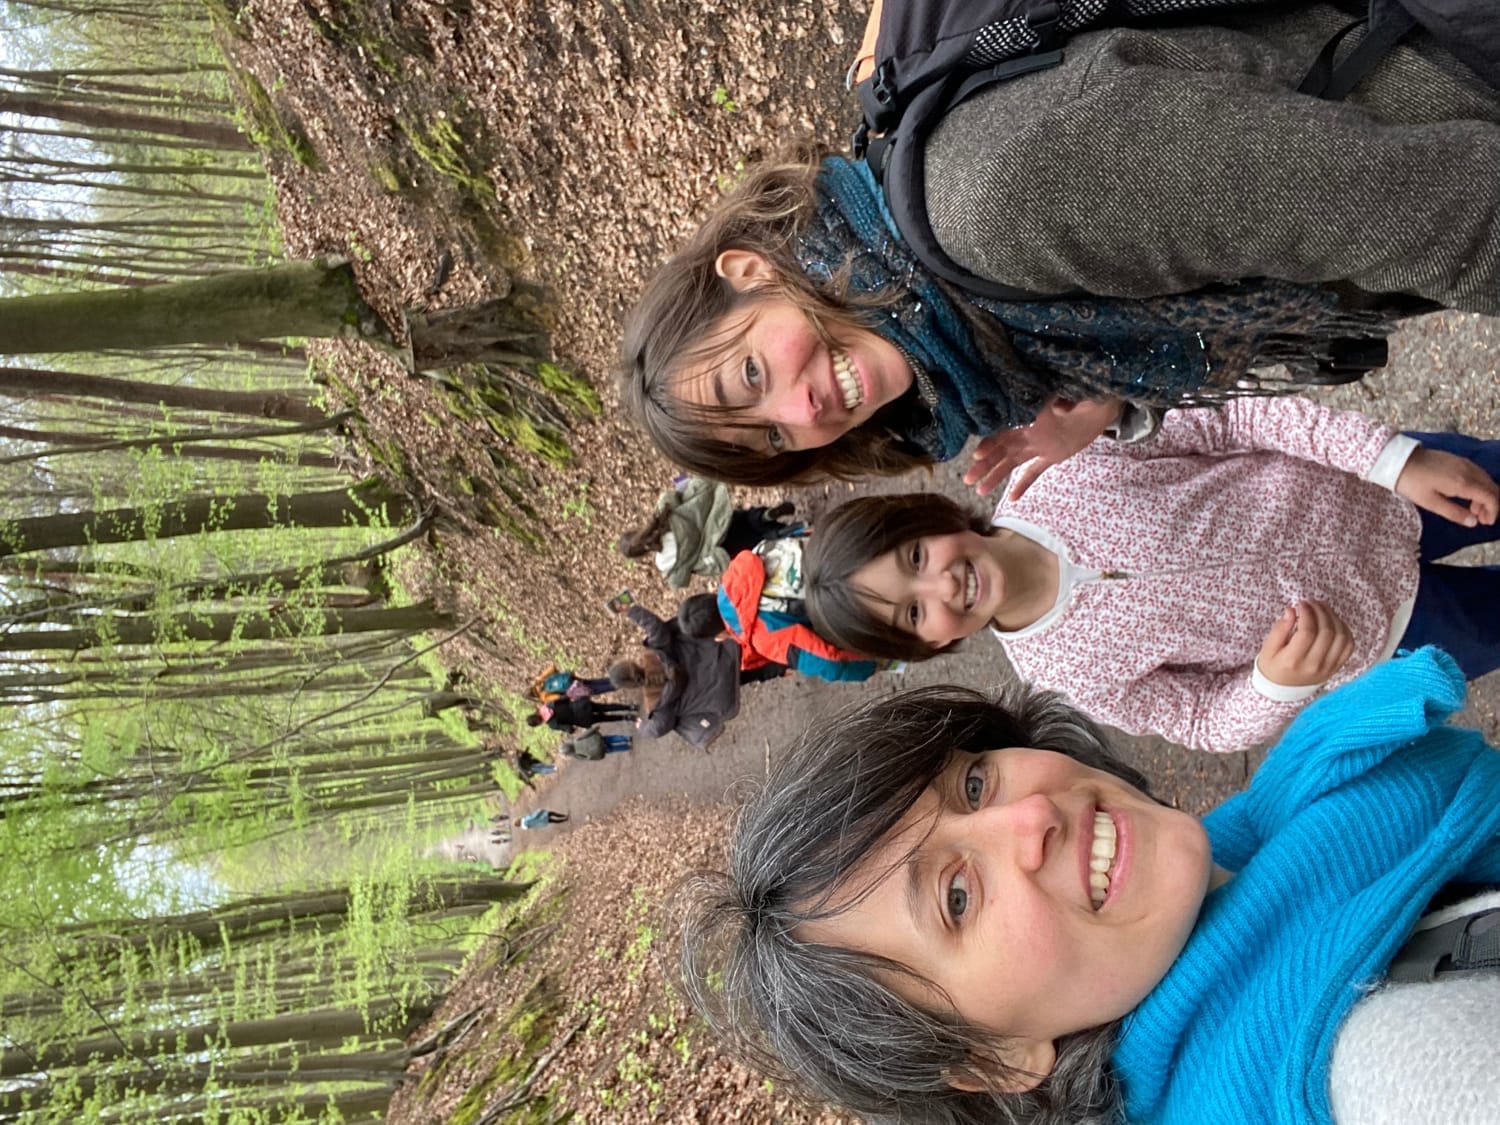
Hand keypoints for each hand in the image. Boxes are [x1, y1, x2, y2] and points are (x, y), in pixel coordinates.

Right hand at [964, 397, 1123, 498]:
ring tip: (980, 491)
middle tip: (968, 479)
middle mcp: (1031, 433)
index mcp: (1033, 418)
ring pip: (1012, 463)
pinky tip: (1012, 498)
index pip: (1006, 432)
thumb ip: (1067, 402)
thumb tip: (1059, 407)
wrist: (1102, 404)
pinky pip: (1034, 471)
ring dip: (996, 476)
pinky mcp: (1052, 456)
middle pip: (1002, 451)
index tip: (977, 454)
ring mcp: (1040, 446)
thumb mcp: (1078, 397)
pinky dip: (1023, 484)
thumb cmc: (1088, 396)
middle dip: (984, 465)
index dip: (991, 442)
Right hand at [1256, 600, 1354, 687]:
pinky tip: (1333, 621)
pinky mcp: (1336, 666)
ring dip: (1334, 618)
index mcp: (1293, 661)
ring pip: (1341, 637)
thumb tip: (1291, 610)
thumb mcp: (1267, 649)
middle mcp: (1314, 665)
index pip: (1307, 633)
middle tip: (1313, 603)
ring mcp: (1328, 667)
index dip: (1307, 614)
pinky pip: (1348, 645)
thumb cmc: (1273, 666)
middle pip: (1326, 632)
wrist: (1283, 689)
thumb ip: (1279, 629)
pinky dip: (1344, 629)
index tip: (1301, 603)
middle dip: (1321, 612)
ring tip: (1323, 609)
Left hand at [1394, 447, 1498, 527]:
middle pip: (1491, 487)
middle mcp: (1468, 470)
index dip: (1493, 511)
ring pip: (1486, 480)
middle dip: (1491, 504)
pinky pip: (1477, 473)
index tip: (1486, 523)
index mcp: (1463, 483)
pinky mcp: (1457, 459)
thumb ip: (1454, 513)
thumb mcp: (1431, 503)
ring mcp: (1464, 462)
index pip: (1490, 497)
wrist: (1398, 460)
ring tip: (1472, 509)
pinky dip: (1478, 485)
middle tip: (1481, 518)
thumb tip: (1473, 522)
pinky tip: (1467, 494)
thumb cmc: (1412, 483)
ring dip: (1485, 495)